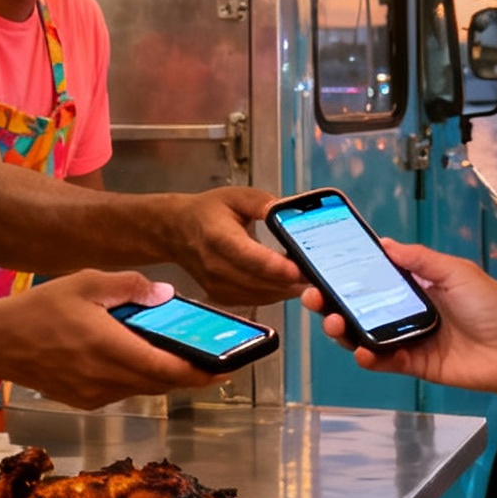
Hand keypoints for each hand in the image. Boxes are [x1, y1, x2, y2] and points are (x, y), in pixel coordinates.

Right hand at [0, 270, 214, 406]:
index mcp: (112, 349)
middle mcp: (107, 379)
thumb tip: (165, 295)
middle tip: (214, 361)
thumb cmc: (40, 309)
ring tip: (178, 354)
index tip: (229, 367)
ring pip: (143, 388)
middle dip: (191, 374)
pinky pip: (122, 391)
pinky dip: (136, 377)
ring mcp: (95, 396)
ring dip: (163, 375)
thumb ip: (130, 286)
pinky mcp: (84, 402)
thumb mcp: (87, 283)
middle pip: (162, 383)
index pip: (169, 369)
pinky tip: (135, 358)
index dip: (203, 372)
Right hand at [173, 186, 304, 304]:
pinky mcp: (223, 297)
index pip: (250, 258)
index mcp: (217, 237)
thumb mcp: (236, 197)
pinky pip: (257, 300)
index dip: (277, 267)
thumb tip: (289, 210)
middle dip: (292, 279)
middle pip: (260, 281)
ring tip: (308, 273)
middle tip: (319, 270)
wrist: (177, 232)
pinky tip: (288, 280)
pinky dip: (276, 292)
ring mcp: (217, 286)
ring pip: (262, 295)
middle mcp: (215, 266)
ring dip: (287, 287)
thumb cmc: (208, 213)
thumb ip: (263, 203)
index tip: (301, 269)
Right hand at [301, 238, 496, 396]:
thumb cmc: (492, 307)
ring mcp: (406, 338)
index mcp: (413, 286)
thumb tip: (385, 243)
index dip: (344, 274)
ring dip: (341, 329)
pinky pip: (382, 361)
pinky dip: (367, 357)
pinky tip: (362, 350)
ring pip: (362, 335)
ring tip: (331, 322)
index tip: (320, 267)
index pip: (370, 277)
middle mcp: (404, 311)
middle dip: (330, 301)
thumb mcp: (456, 272)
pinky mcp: (413, 364)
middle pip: (357, 307)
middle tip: (312, 295)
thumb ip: (420, 259)